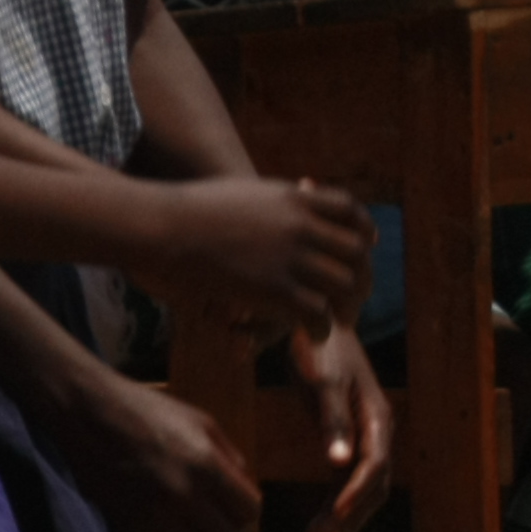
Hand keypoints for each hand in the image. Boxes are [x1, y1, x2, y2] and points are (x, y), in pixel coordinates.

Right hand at [47, 367, 259, 531]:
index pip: (249, 511)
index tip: (234, 509)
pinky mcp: (129, 527)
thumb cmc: (146, 411)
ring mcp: (154, 514)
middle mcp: (183, 493)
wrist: (88, 413)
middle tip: (218, 528)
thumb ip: (229, 455)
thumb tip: (245, 489)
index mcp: (206, 463)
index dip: (245, 512)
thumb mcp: (199, 420)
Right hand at [136, 173, 372, 336]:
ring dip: (346, 308)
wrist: (163, 226)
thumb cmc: (189, 211)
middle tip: (354, 299)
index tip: (367, 246)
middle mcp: (301, 225)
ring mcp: (290, 256)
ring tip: (339, 323)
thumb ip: (271, 203)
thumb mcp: (242, 195)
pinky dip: (320, 328)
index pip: (350, 210)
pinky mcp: (274, 289)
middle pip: (355, 252)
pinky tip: (312, 336)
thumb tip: (283, 207)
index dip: (364, 231)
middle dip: (361, 278)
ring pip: (343, 285)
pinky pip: (317, 313)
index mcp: (294, 198)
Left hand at [289, 320, 396, 531]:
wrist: (320, 323)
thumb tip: (338, 464)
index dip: (355, 495)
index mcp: (378, 418)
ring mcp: (366, 439)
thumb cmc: (320, 348)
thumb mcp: (322, 380)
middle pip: (374, 488)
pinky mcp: (349, 442)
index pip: (374, 467)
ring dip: (343, 520)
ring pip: (363, 491)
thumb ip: (332, 420)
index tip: (333, 518)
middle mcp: (378, 433)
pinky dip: (336, 507)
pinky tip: (318, 527)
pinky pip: (349, 484)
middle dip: (349, 519)